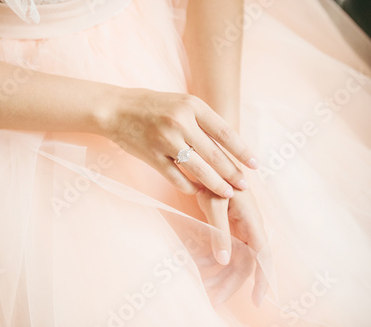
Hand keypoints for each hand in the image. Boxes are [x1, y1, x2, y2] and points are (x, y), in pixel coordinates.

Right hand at [102, 88, 257, 197]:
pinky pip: (176, 177)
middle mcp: (180, 122)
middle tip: (244, 186)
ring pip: (198, 169)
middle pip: (214, 154)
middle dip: (233, 173)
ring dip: (215, 184)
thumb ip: (201, 120)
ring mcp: (165, 140)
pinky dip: (189, 186)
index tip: (255, 164)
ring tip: (227, 193)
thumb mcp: (179, 103)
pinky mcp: (152, 156)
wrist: (115, 109)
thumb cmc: (150, 105)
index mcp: (191, 106)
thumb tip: (227, 145)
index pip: (225, 132)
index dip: (242, 151)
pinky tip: (196, 190)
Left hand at [196, 188, 271, 306]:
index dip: (263, 280)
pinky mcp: (229, 225)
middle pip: (244, 264)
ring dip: (219, 273)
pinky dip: (212, 258)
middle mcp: (249, 228)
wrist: (208, 160)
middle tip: (213, 300)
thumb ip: (219, 231)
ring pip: (234, 258)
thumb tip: (224, 261)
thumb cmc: (213, 177)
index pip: (262, 257)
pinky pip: (224, 248)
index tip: (257, 300)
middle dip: (230, 284)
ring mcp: (239, 227)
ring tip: (202, 286)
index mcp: (252, 222)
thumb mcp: (214, 203)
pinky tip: (198, 264)